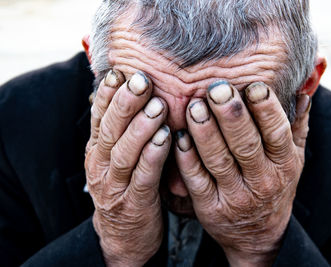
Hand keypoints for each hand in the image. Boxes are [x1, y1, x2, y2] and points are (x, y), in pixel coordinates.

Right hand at [85, 69, 170, 265]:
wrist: (123, 236)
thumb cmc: (125, 186)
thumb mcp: (117, 158)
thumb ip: (124, 130)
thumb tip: (133, 93)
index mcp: (96, 150)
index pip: (99, 117)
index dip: (109, 94)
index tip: (121, 71)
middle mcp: (100, 165)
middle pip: (109, 129)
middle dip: (125, 103)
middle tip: (141, 80)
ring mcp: (114, 186)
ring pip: (124, 152)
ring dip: (140, 127)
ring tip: (157, 106)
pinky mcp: (134, 203)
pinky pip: (143, 177)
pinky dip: (153, 156)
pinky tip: (166, 138)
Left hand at [175, 81, 310, 265]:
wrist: (259, 235)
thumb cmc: (276, 186)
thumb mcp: (294, 159)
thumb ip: (296, 126)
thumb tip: (302, 93)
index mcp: (285, 164)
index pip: (277, 133)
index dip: (266, 109)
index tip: (253, 85)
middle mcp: (262, 181)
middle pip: (246, 145)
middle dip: (231, 116)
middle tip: (217, 89)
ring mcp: (235, 197)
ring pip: (219, 161)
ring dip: (206, 133)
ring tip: (194, 107)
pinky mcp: (210, 208)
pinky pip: (197, 181)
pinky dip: (187, 159)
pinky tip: (179, 136)